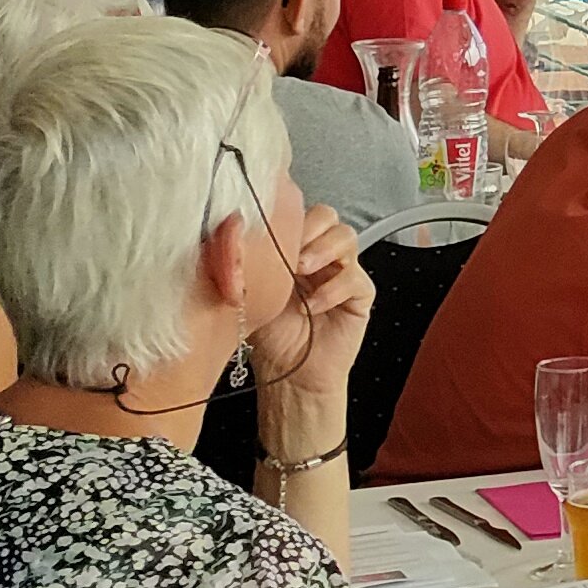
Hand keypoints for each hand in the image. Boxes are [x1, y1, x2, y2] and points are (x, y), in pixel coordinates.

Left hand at [251, 206, 372, 429]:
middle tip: (290, 254)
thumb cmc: (270, 336)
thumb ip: (244, 262)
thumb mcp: (249, 292)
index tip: (269, 231)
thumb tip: (228, 233)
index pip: (299, 212)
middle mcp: (319, 255)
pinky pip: (355, 277)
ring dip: (323, 250)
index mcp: (292, 249)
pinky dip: (332, 288)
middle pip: (327, 216)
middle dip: (309, 229)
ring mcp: (341, 272)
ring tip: (302, 272)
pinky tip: (313, 306)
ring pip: (346, 236)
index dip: (289, 216)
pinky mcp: (359, 294)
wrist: (290, 375)